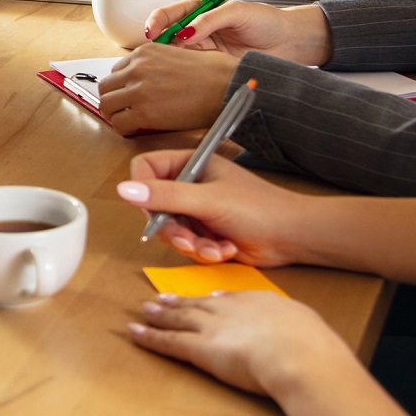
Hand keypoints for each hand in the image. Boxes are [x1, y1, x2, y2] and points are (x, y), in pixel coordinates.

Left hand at [98, 42, 242, 135]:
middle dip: (113, 100)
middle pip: (105, 87)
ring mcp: (138, 89)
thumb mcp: (179, 55)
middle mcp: (137, 67)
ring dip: (115, 115)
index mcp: (145, 52)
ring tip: (129, 122)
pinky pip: (118, 124)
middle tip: (123, 111)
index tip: (127, 96)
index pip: (116, 71)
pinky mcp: (143, 112)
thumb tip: (150, 80)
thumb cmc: (214, 74)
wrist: (227, 87)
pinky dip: (124, 130)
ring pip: (106, 105)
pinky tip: (135, 131)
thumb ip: (158, 65)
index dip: (121, 87)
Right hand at [115, 148, 316, 268]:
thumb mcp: (209, 200)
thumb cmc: (259, 208)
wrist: (293, 236)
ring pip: (170, 231)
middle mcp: (190, 184)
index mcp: (191, 163)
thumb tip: (123, 190)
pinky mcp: (205, 232)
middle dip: (173, 230)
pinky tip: (225, 250)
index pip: (145, 169)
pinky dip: (204, 252)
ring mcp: (197, 209)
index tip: (152, 211)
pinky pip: (187, 245)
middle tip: (189, 241)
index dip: (143, 191)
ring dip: (192, 245)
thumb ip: (166, 196)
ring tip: (216, 249)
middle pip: (154, 207)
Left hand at [127, 289, 362, 415]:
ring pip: (180, 318)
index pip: (232, 298)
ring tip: (145, 309)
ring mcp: (214, 327)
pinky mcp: (200, 349)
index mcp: (261, 302)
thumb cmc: (313, 349)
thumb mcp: (308, 327)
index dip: (216, 299)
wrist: (300, 358)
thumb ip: (294, 327)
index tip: (208, 297)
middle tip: (164, 298)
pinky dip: (150, 338)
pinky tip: (135, 334)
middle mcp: (233, 309)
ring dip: (160, 314)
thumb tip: (297, 333)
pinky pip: (168, 342)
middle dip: (181, 301)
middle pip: (201, 303)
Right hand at [137, 0, 330, 60]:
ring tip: (163, 66)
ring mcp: (204, 49)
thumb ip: (210, 19)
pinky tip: (177, 76)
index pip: (171, 14)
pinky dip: (181, 72)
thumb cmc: (268, 21)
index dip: (158, 22)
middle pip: (168, 36)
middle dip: (157, 43)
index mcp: (202, 10)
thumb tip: (185, 32)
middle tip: (153, 53)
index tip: (153, 32)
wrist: (289, 43)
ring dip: (167, 60)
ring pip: (176, 54)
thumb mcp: (238, 12)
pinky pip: (190, 69)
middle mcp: (199, 29)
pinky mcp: (211, 67)